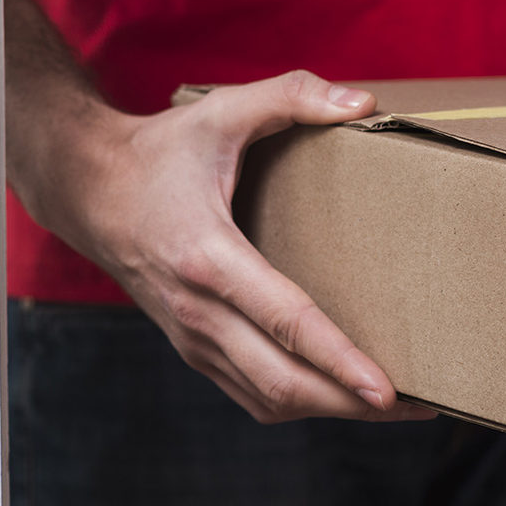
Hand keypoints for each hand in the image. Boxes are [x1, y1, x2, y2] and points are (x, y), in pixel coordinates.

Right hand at [22, 69, 433, 424]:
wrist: (85, 190)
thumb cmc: (159, 151)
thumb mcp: (222, 109)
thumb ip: (293, 95)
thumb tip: (364, 103)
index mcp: (208, 256)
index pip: (285, 321)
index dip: (338, 360)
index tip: (386, 388)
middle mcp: (198, 310)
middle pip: (283, 381)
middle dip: (352, 402)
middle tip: (420, 405)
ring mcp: (192, 337)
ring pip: (268, 398)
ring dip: (332, 410)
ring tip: (396, 406)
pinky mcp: (193, 347)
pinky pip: (250, 392)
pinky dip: (299, 403)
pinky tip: (342, 395)